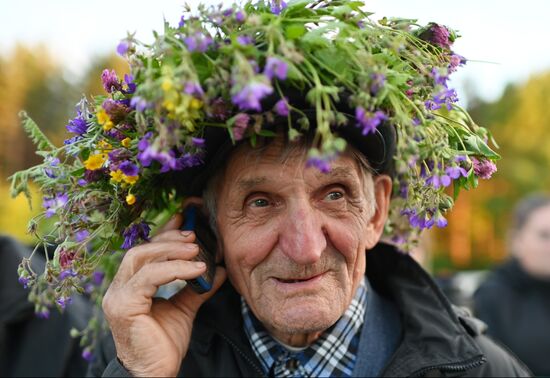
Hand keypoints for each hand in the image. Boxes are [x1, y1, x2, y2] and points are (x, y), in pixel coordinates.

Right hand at [102, 213, 226, 376]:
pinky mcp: (124, 306)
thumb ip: (196, 287)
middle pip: (141, 250)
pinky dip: (174, 269)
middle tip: (195, 236)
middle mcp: (119, 288)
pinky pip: (149, 278)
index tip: (185, 220)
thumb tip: (217, 268)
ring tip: (197, 250)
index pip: (145, 251)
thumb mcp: (184, 308)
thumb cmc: (164, 344)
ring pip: (142, 258)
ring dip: (172, 250)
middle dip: (169, 238)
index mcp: (130, 286)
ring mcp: (118, 296)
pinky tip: (196, 270)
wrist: (155, 374)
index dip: (164, 233)